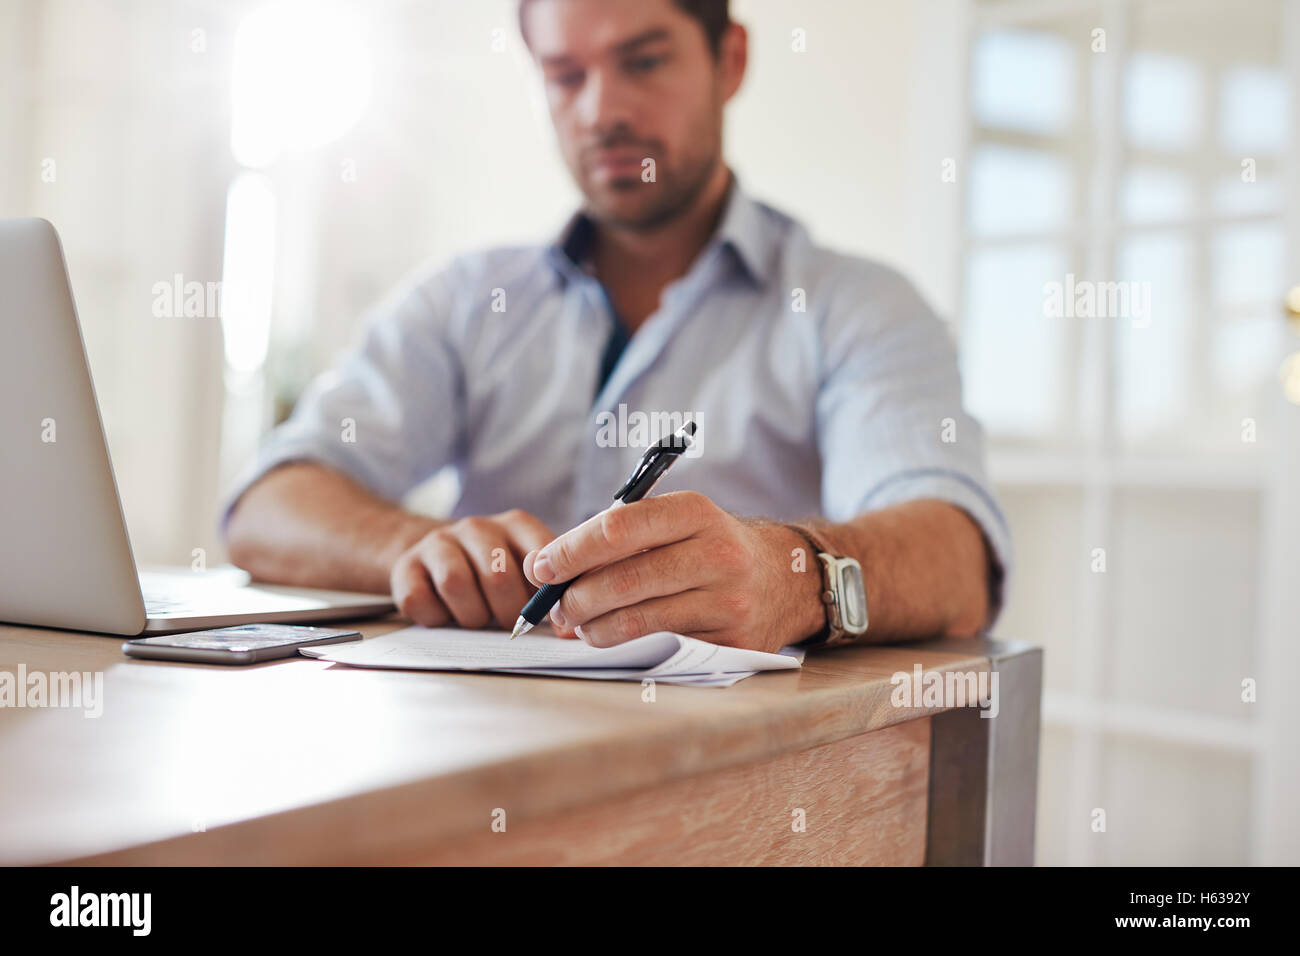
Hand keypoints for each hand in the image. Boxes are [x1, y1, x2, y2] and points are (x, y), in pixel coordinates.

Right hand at [390, 509, 557, 628]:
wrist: (434, 558)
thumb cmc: (494, 573)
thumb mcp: (528, 574)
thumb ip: (552, 596)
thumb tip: (573, 632)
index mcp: (516, 525)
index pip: (540, 553)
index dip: (545, 590)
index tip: (546, 612)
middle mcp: (477, 527)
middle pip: (498, 576)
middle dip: (507, 613)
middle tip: (507, 622)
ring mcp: (439, 543)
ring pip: (457, 584)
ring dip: (471, 616)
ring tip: (477, 617)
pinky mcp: (406, 567)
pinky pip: (420, 600)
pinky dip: (435, 618)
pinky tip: (444, 613)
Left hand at [521, 491, 824, 652]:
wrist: (787, 577)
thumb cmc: (710, 547)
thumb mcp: (679, 523)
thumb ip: (620, 539)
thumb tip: (550, 572)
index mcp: (696, 512)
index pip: (619, 527)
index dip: (571, 549)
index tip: (541, 566)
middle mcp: (718, 553)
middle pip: (624, 580)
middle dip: (575, 598)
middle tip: (555, 607)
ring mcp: (729, 601)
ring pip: (638, 621)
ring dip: (593, 629)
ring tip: (578, 625)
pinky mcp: (733, 641)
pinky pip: (662, 647)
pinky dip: (624, 647)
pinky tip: (610, 639)